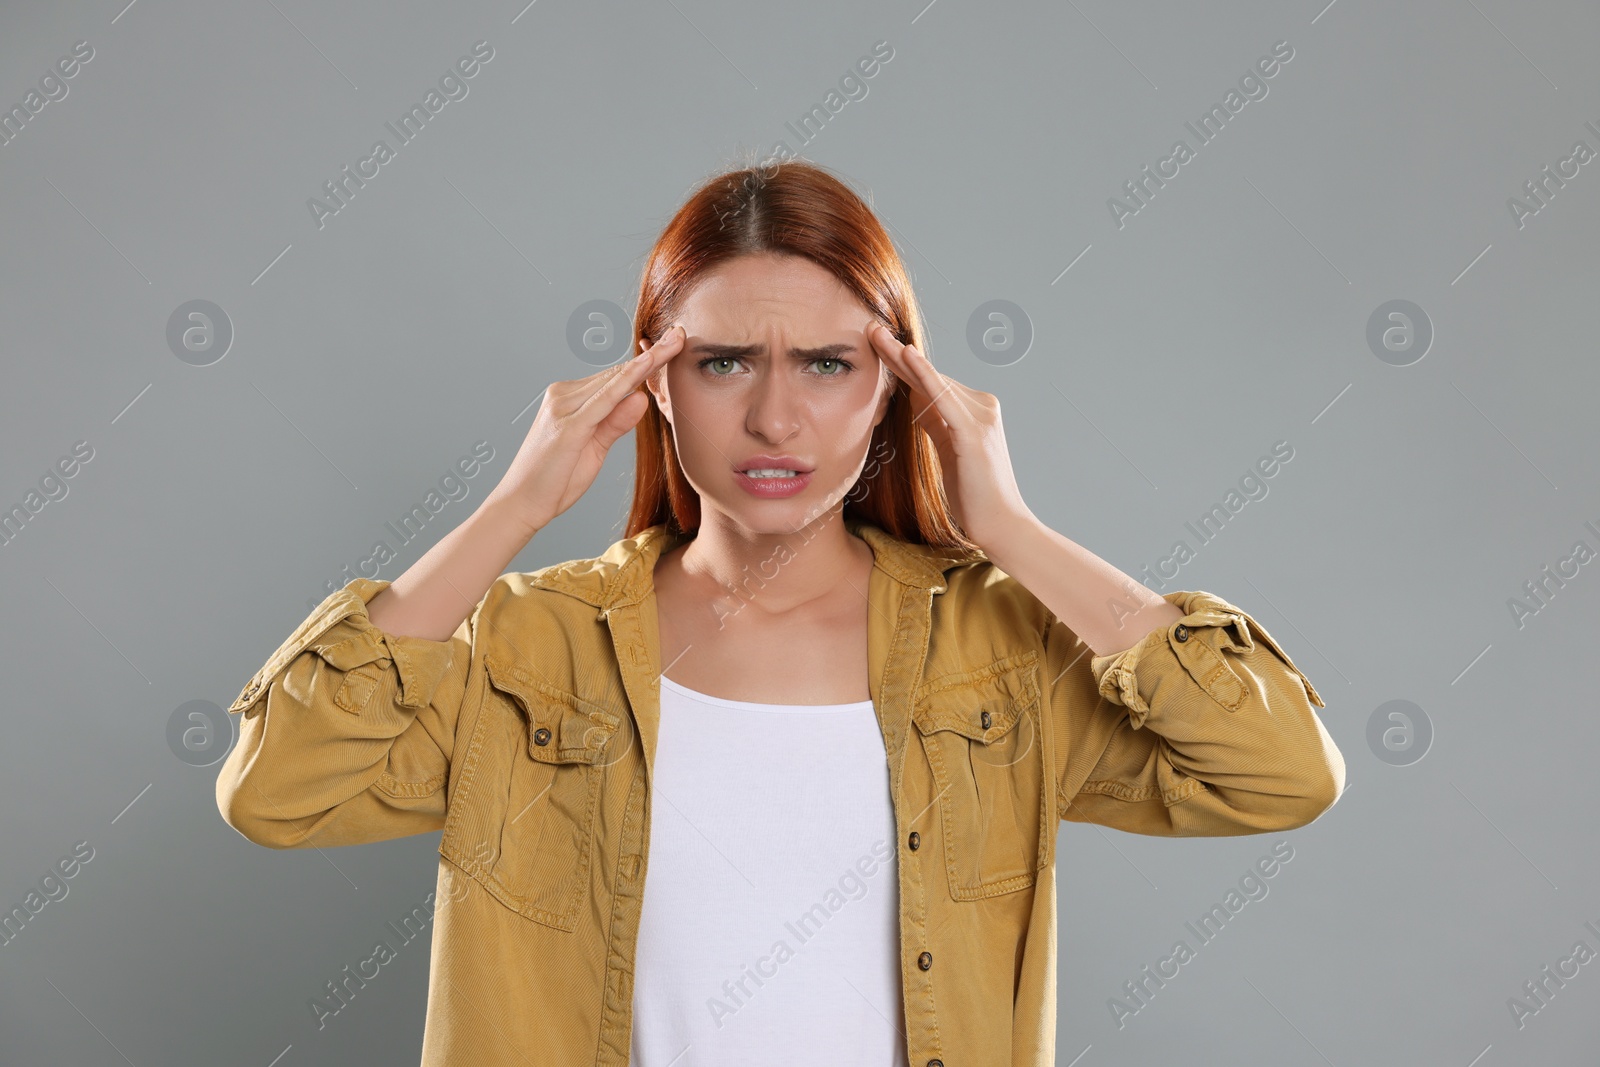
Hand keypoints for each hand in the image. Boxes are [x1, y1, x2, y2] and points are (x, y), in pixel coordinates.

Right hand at [484, 324, 686, 533]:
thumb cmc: (555, 480)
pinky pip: (605, 398)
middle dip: (653, 355)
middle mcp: (563, 395)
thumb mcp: (594, 449)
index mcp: (569, 399)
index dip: (645, 362)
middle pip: (617, 373)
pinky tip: (647, 367)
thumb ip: (615, 423)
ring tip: (676, 342)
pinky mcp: (569, 425)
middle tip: (681, 334)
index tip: (671, 346)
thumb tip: (641, 398)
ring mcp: (564, 407)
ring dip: (648, 361)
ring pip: (614, 380)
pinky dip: (628, 381)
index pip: (615, 378)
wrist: (521, 504)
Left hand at [867, 322, 1032, 550]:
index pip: (932, 382)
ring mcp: (980, 416)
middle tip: (870, 329)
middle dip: (898, 354)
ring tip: (876, 336)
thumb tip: (914, 398)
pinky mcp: (973, 431)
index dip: (903, 363)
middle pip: (930, 376)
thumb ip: (935, 422)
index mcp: (975, 410)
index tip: (878, 343)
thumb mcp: (949, 450)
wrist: (1000, 524)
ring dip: (902, 357)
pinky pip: (942, 396)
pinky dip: (923, 375)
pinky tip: (906, 355)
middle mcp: (981, 405)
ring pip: (932, 381)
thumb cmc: (974, 494)